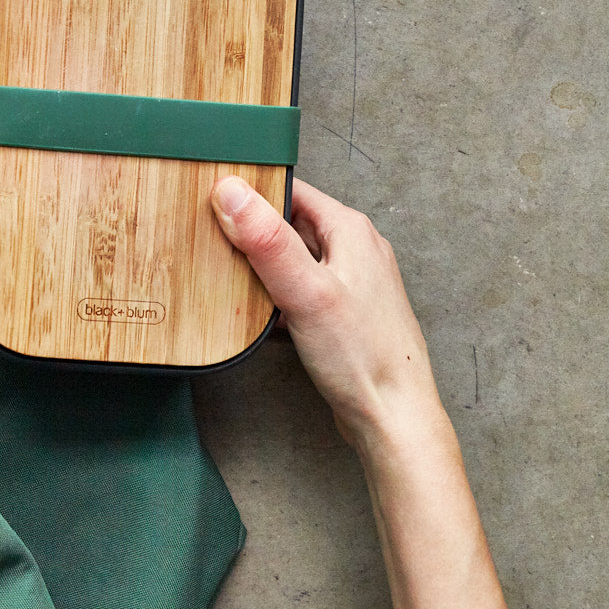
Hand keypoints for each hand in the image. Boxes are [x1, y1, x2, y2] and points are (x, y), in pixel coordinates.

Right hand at [210, 176, 444, 455]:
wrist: (394, 418)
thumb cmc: (363, 357)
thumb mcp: (306, 292)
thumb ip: (268, 240)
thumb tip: (232, 191)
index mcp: (350, 230)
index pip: (291, 191)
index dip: (252, 194)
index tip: (214, 200)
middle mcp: (355, 249)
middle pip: (289, 224)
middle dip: (253, 234)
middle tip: (214, 242)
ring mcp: (350, 283)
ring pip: (293, 260)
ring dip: (263, 269)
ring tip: (230, 279)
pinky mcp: (342, 314)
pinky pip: (300, 291)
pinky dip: (276, 297)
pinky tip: (258, 315)